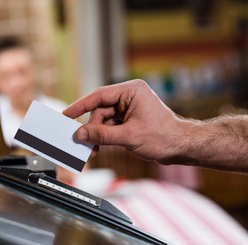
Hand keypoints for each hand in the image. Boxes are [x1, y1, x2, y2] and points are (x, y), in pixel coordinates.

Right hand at [63, 79, 185, 161]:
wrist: (181, 147)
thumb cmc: (163, 137)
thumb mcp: (128, 137)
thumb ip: (102, 135)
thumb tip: (81, 134)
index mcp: (131, 91)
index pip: (99, 96)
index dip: (80, 106)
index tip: (66, 114)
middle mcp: (129, 96)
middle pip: (100, 110)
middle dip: (91, 128)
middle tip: (82, 142)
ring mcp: (129, 108)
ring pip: (103, 120)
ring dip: (97, 135)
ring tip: (92, 150)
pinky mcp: (129, 119)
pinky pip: (110, 126)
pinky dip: (104, 137)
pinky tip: (99, 147)